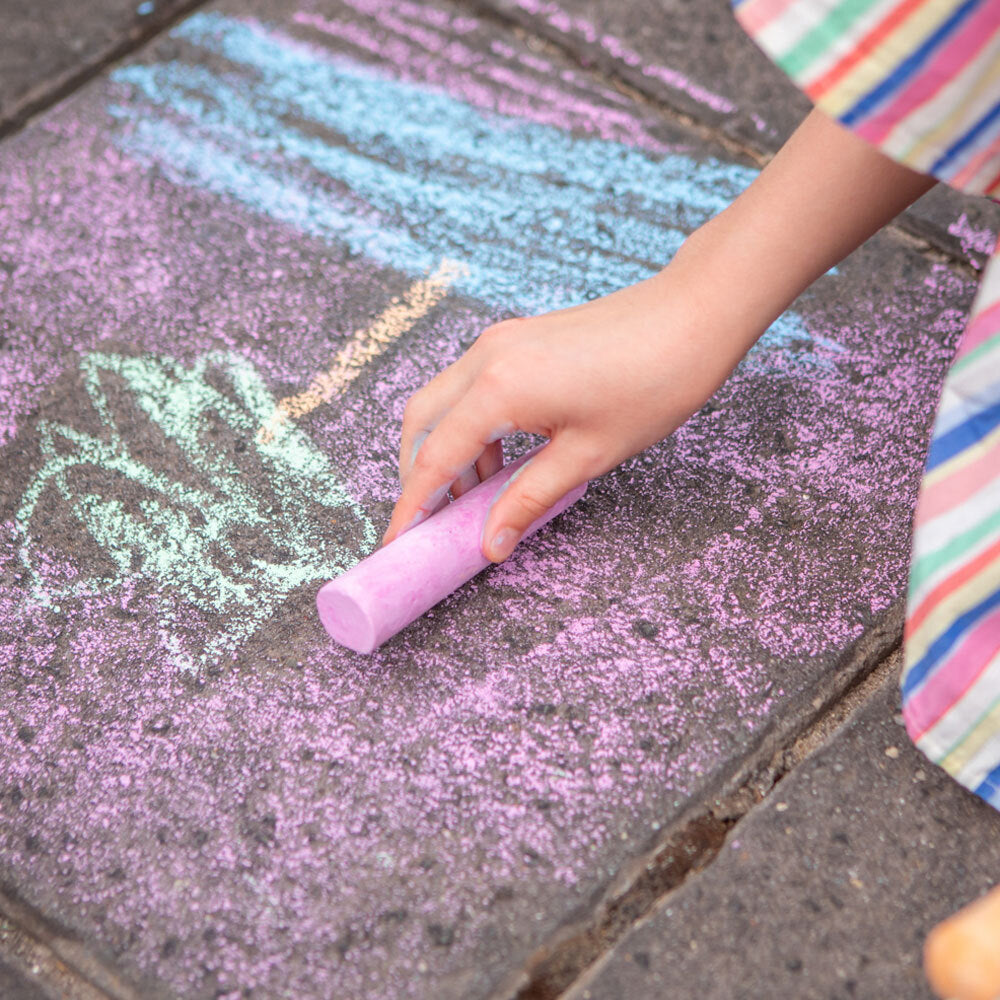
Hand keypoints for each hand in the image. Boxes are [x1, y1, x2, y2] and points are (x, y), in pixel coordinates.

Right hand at [383, 109, 935, 562]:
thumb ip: (528, 499)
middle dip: (419, 475)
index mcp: (498, 388)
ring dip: (449, 451)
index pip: (434, 458)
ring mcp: (500, 342)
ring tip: (481, 497)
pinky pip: (472, 387)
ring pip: (444, 403)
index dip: (413, 507)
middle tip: (437, 521)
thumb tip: (490, 543)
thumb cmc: (652, 383)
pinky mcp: (517, 339)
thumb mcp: (587, 456)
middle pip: (421, 423)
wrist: (693, 314)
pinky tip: (504, 458)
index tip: (397, 543)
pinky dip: (473, 426)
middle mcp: (485, 357)